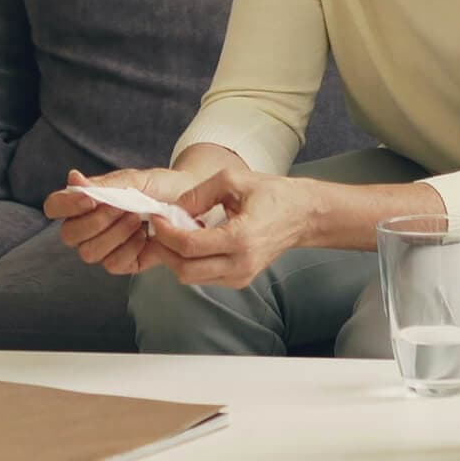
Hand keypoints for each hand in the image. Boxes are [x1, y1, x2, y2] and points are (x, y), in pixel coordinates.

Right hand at [45, 167, 198, 275]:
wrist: (190, 202)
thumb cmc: (158, 187)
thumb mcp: (133, 180)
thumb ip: (103, 184)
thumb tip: (73, 178)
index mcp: (83, 203)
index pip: (54, 207)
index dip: (66, 205)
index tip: (91, 199)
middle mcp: (88, 228)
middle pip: (69, 235)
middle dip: (96, 222)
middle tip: (123, 208)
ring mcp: (104, 247)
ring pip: (89, 253)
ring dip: (115, 235)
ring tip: (138, 220)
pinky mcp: (123, 263)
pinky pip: (113, 265)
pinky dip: (129, 249)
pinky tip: (144, 236)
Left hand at [137, 167, 320, 288]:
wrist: (303, 215)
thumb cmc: (272, 194)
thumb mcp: (233, 180)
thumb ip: (199, 194)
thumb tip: (173, 209)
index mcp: (241, 239)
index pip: (189, 245)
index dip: (165, 232)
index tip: (156, 217)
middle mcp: (241, 264)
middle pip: (185, 269)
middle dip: (164, 249)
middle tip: (158, 227)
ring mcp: (242, 276)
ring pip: (192, 277)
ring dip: (175, 257)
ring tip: (174, 232)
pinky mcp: (240, 280)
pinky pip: (204, 277)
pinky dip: (190, 262)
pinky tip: (192, 240)